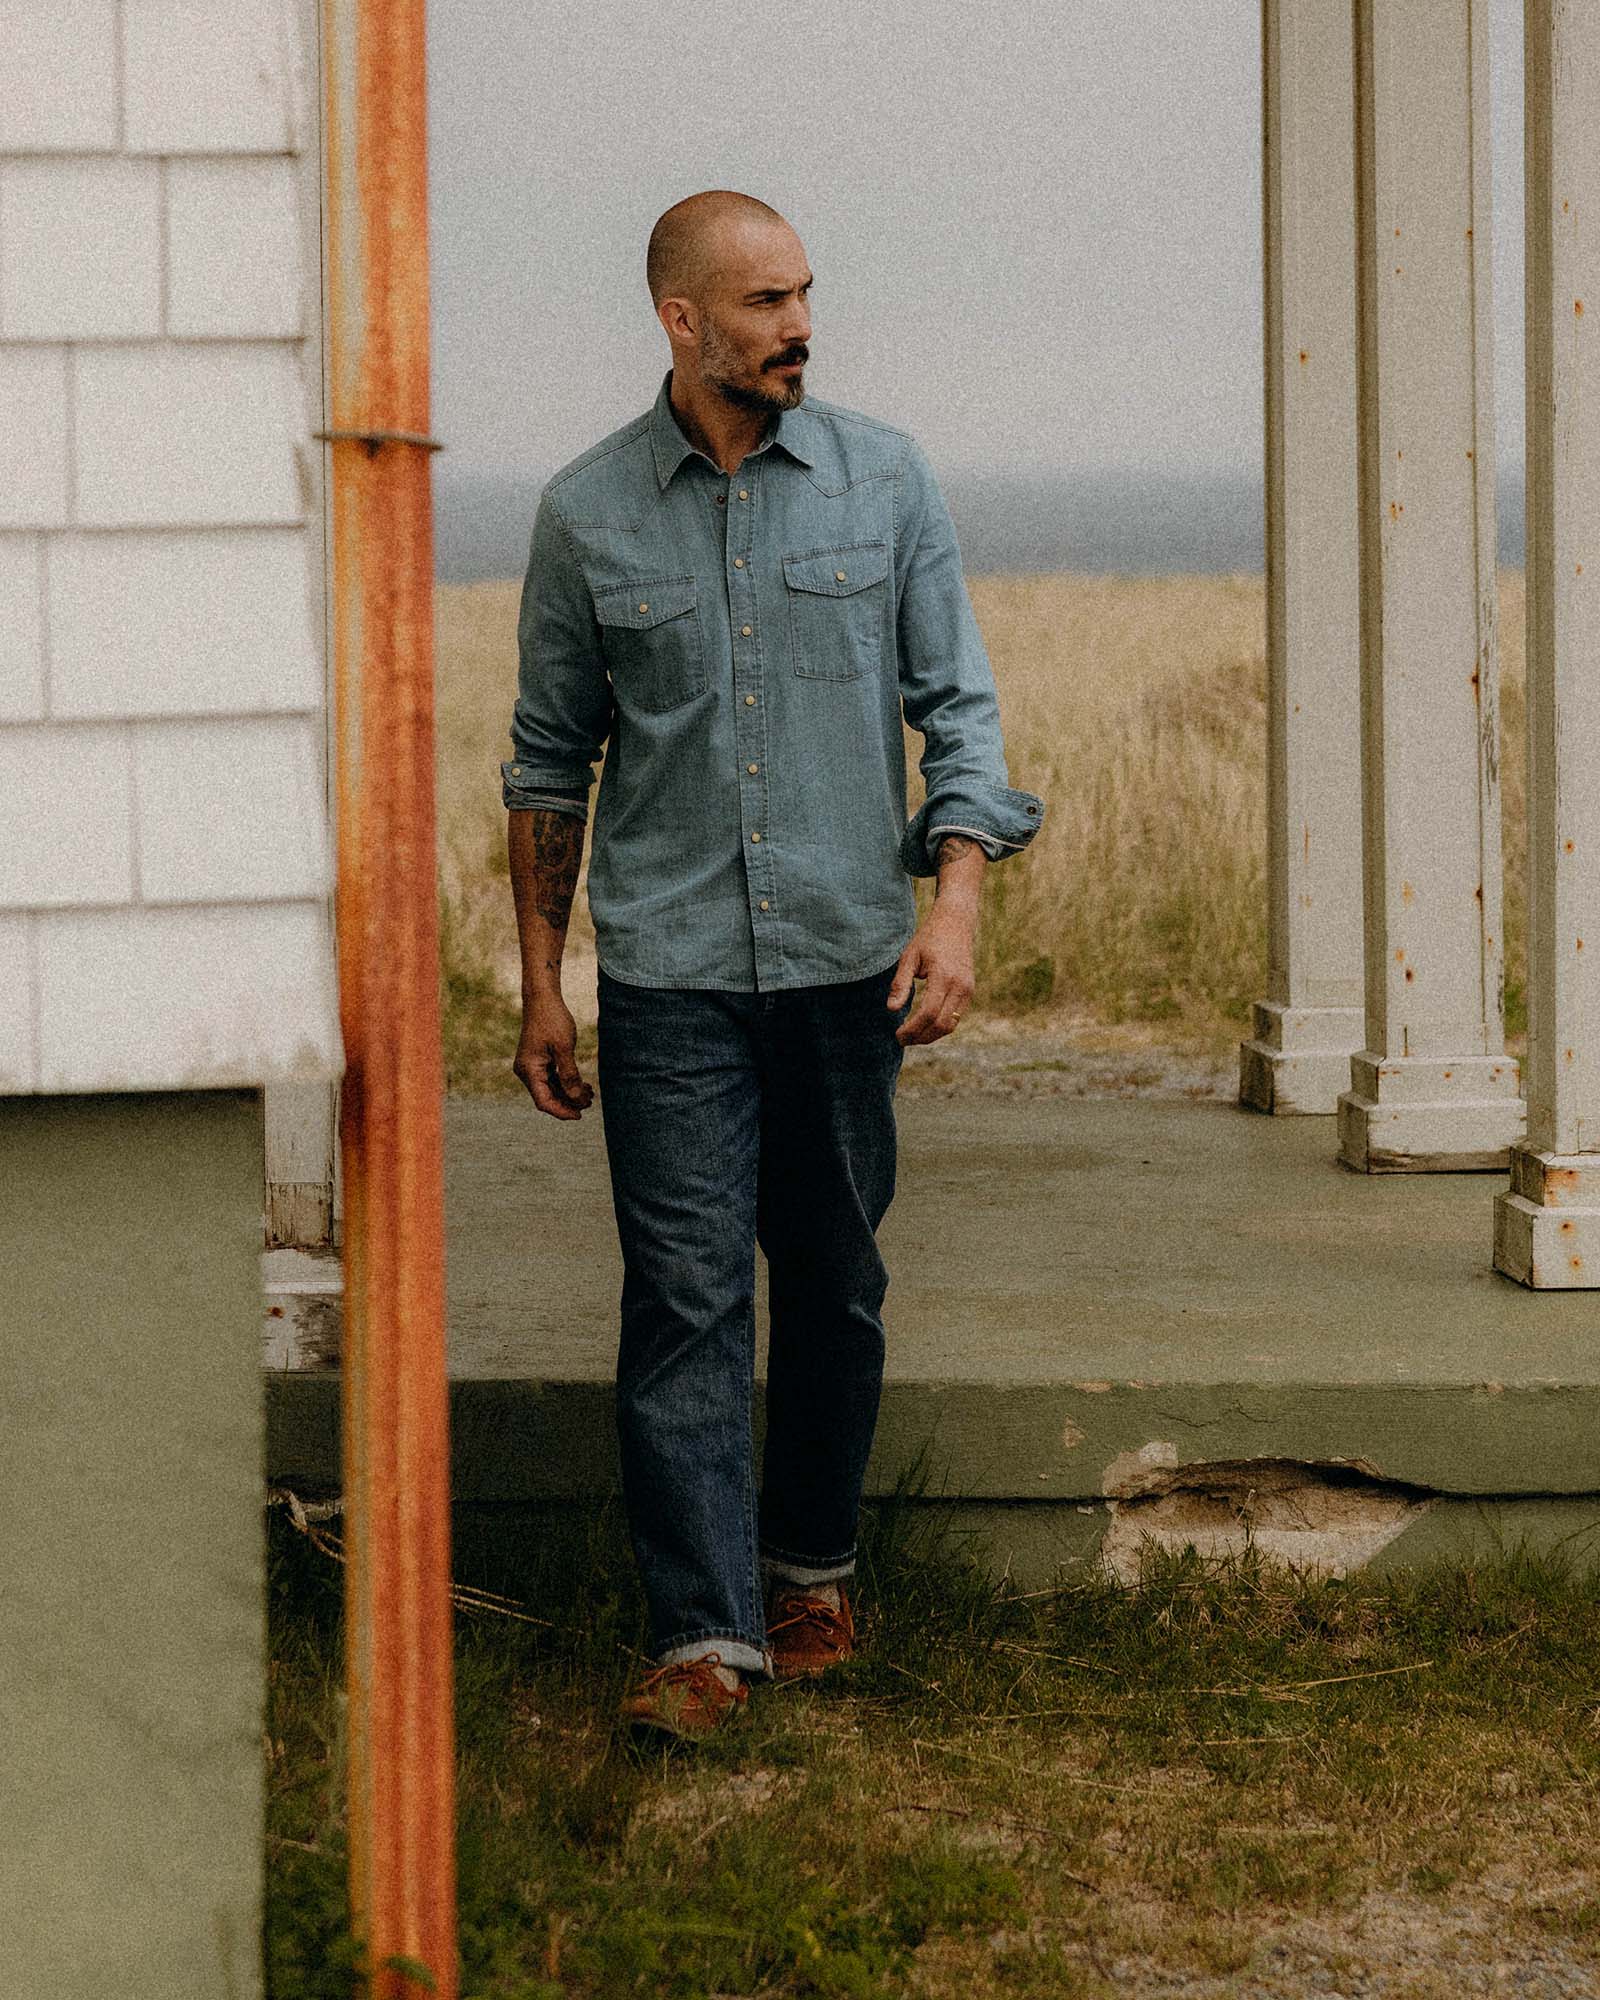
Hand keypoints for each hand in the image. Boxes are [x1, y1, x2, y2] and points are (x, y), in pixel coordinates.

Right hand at [512, 991, 594, 1118]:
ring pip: (550, 1089)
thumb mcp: (564, 1048)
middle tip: (590, 1102)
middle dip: (568, 1102)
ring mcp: (531, 1066)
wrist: (543, 999)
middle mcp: (526, 1071)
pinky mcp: (538, 1061)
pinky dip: (566, 1083)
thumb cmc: (552, 1019)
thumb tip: (577, 1099)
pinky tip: (583, 1085)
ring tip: (590, 1094)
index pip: (544, 1101)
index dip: (562, 1111)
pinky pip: (551, 1079)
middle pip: (547, 1097)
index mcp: (528, 1070)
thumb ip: (570, 1075)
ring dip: (569, 1093)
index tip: (580, 1115)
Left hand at [887, 902, 976, 1044]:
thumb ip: (900, 984)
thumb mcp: (909, 956)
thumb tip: (891, 1009)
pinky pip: (956, 1017)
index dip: (912, 1029)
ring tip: (912, 1036)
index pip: (928, 1013)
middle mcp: (960, 986)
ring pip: (951, 1025)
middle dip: (921, 1037)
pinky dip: (940, 1026)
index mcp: (944, 977)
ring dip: (931, 1035)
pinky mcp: (970, 991)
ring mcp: (968, 990)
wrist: (956, 922)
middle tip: (902, 1040)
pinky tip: (924, 1025)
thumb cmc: (929, 938)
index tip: (897, 1034)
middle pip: (941, 1024)